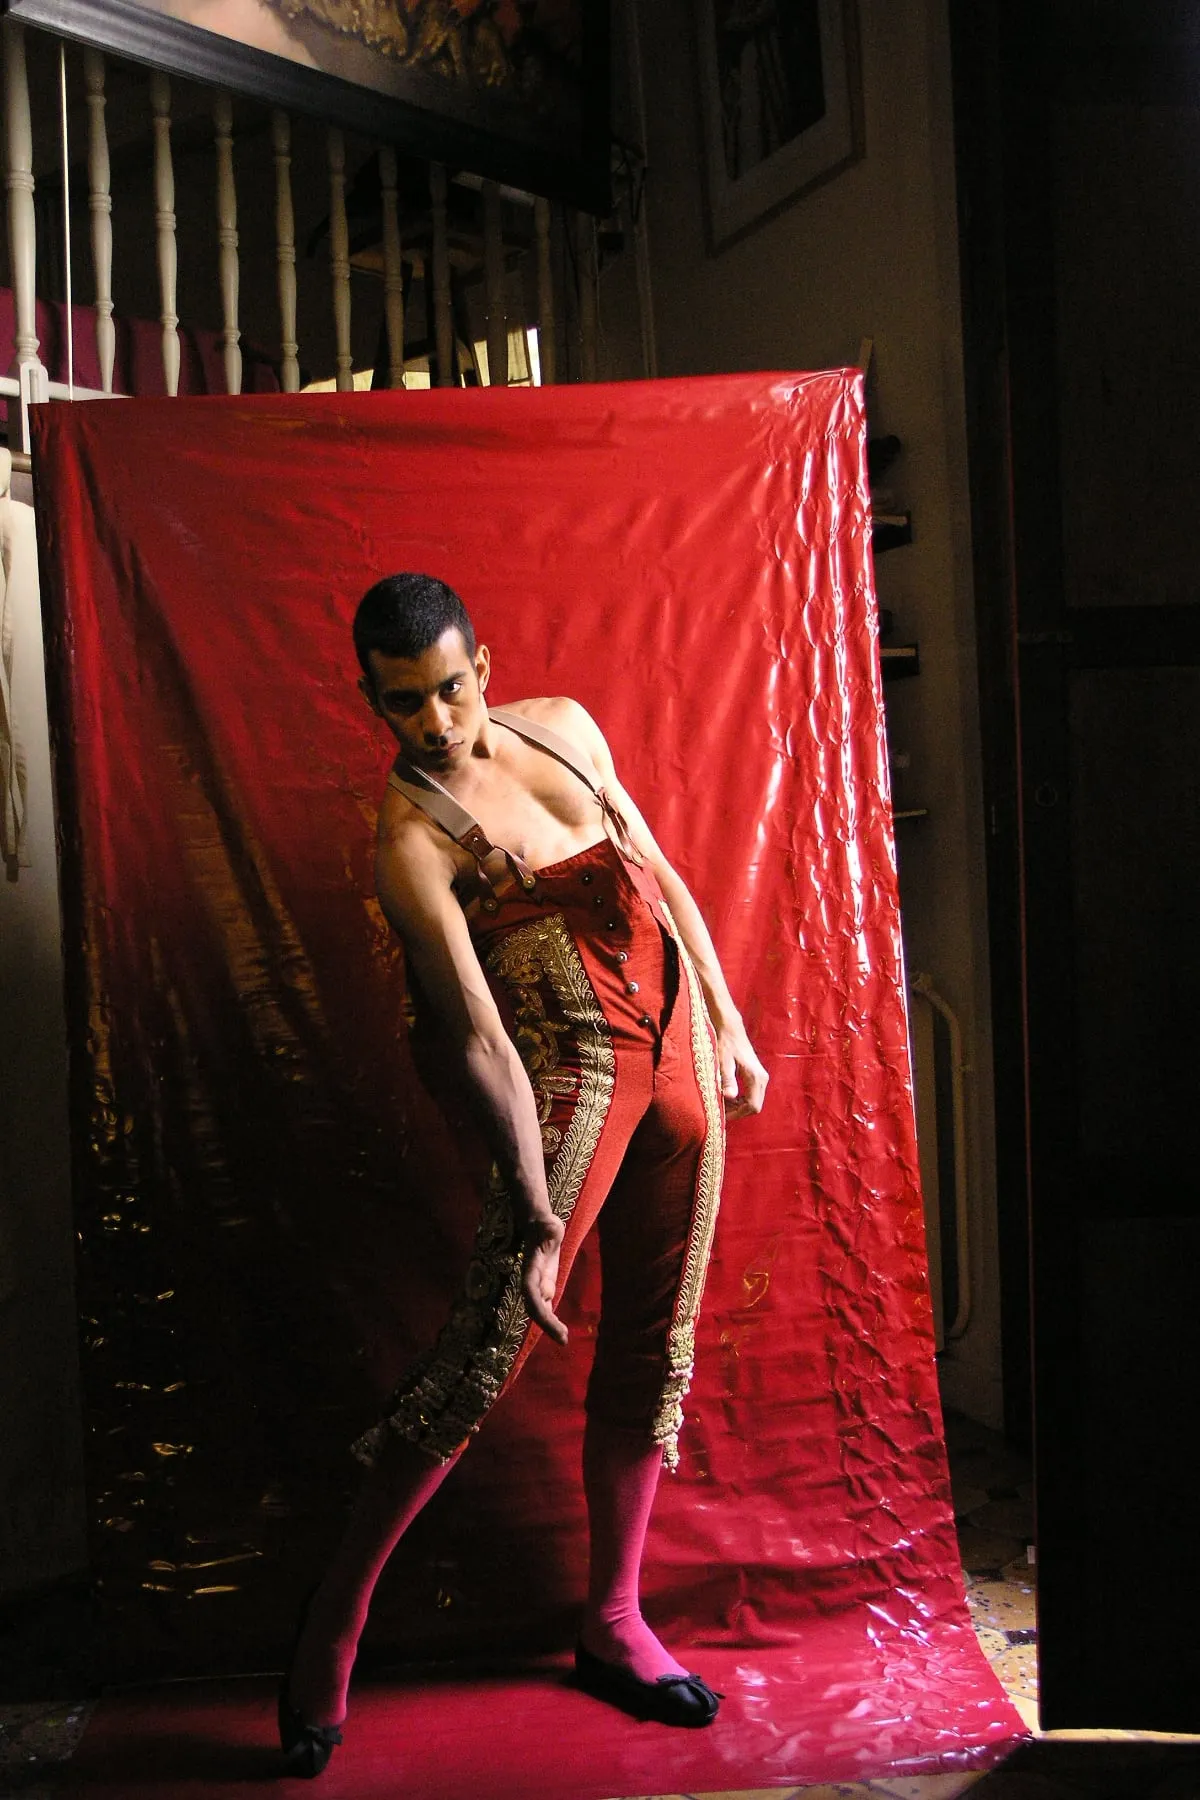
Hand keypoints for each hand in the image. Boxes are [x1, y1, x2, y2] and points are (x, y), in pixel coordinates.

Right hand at [521, 1211, 567, 1344]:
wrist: (539, 1226)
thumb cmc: (542, 1224)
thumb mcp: (547, 1223)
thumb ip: (548, 1227)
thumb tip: (551, 1226)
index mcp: (530, 1268)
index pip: (530, 1292)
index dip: (536, 1306)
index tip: (547, 1319)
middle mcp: (532, 1280)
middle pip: (534, 1306)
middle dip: (546, 1323)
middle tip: (562, 1339)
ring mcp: (538, 1285)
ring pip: (539, 1311)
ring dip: (549, 1326)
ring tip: (563, 1339)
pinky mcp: (545, 1286)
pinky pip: (546, 1307)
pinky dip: (552, 1320)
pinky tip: (561, 1332)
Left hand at [717, 1022, 768, 1119]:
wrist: (730, 1029)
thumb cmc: (725, 1043)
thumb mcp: (723, 1062)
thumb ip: (728, 1079)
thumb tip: (730, 1096)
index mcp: (756, 1077)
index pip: (753, 1106)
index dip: (738, 1114)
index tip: (722, 1115)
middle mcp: (762, 1078)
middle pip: (755, 1106)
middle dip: (738, 1112)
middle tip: (720, 1110)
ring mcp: (760, 1077)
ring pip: (753, 1101)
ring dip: (738, 1106)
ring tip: (721, 1103)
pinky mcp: (756, 1076)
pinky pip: (751, 1094)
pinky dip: (739, 1099)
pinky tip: (726, 1096)